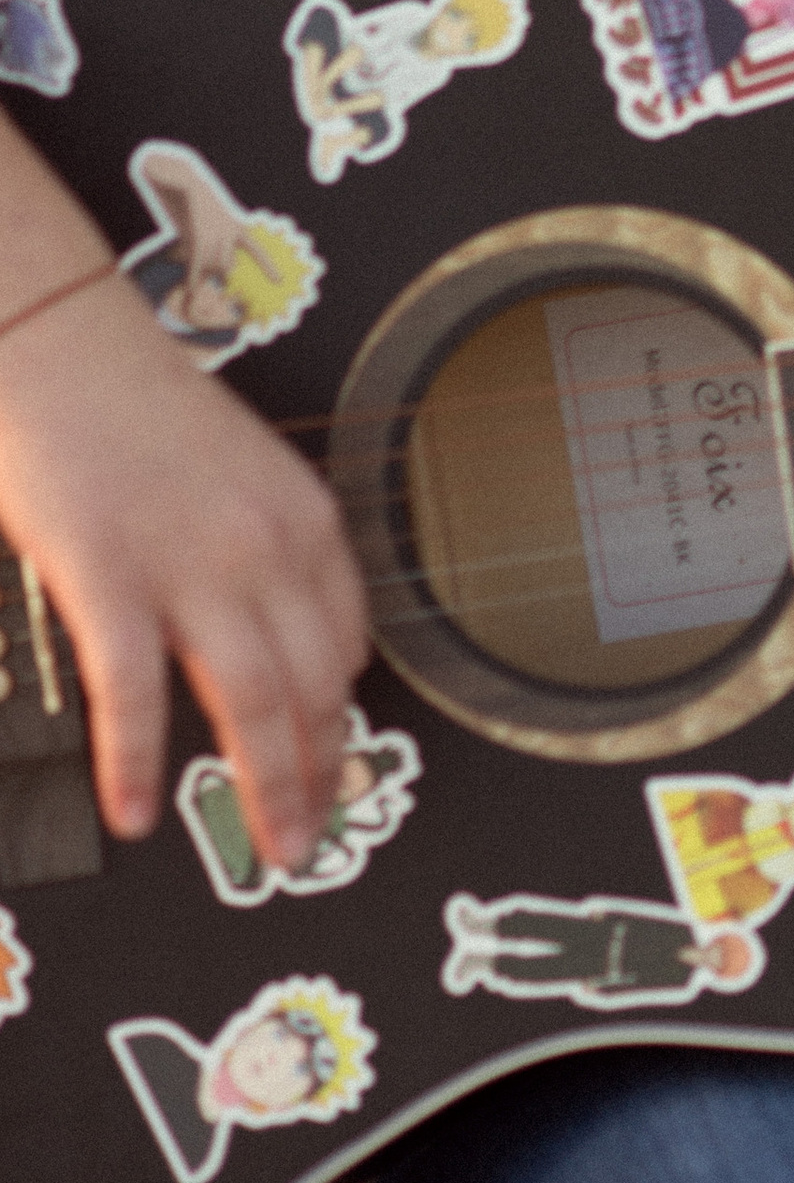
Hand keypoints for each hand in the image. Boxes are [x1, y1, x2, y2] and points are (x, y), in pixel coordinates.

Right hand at [0, 273, 368, 868]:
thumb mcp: (233, 470)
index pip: (349, 639)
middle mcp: (266, 541)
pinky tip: (137, 811)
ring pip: (255, 700)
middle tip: (312, 834)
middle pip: (317, 684)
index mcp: (303, 514)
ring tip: (271, 846)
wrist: (56, 336)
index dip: (346, 712)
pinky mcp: (108, 573)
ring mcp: (190, 560)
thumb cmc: (131, 402)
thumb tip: (271, 634)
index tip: (337, 760)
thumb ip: (262, 548)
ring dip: (268, 786)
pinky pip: (135, 693)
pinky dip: (137, 761)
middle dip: (321, 772)